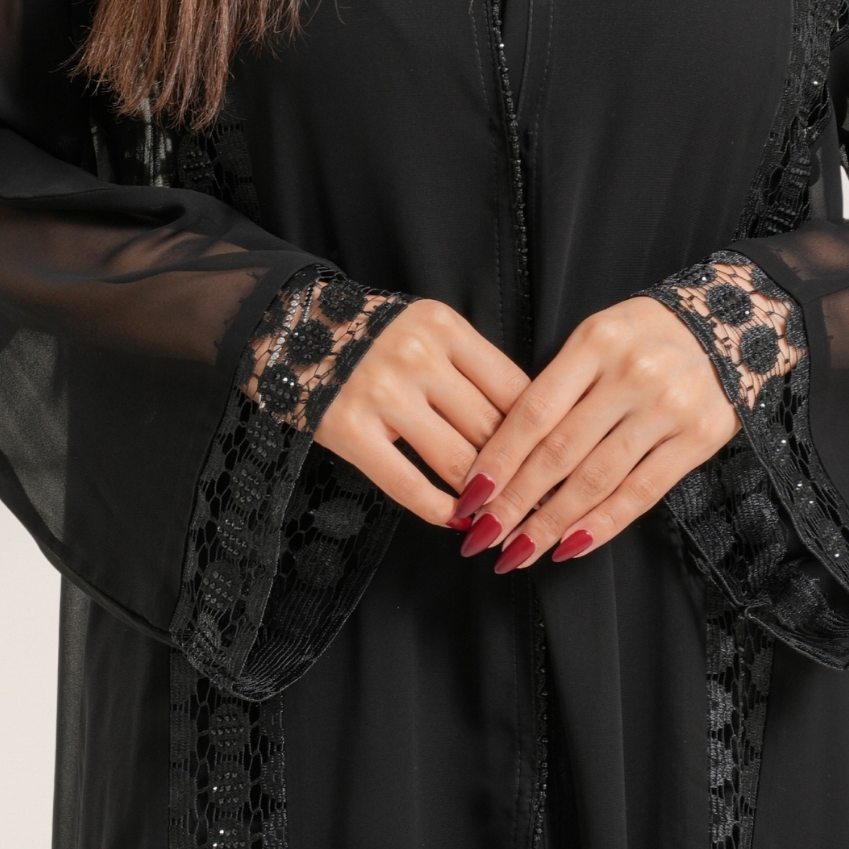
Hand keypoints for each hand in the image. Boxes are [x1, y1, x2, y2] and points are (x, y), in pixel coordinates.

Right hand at [312, 299, 530, 526]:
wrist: (290, 329)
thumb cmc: (373, 336)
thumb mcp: (428, 331)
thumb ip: (471, 368)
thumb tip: (526, 428)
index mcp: (445, 327)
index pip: (515, 388)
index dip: (543, 435)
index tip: (558, 465)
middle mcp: (418, 356)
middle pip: (491, 428)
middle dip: (521, 475)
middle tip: (541, 506)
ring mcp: (382, 392)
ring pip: (456, 460)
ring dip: (484, 498)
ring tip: (501, 518)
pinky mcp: (348, 428)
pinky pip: (406, 483)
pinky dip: (438, 510)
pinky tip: (454, 521)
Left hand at [453, 295, 736, 568]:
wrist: (731, 323)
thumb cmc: (647, 334)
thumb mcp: (597, 336)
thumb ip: (560, 383)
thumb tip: (508, 451)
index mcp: (595, 342)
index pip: (534, 411)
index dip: (499, 458)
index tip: (470, 495)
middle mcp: (630, 374)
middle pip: (559, 451)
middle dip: (515, 501)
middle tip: (482, 535)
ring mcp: (667, 408)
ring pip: (597, 479)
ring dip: (551, 523)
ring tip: (519, 551)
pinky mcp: (698, 438)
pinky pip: (642, 492)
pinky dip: (603, 524)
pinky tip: (571, 546)